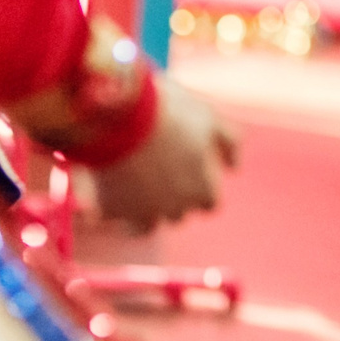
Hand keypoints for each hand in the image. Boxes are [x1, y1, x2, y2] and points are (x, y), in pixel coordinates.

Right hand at [87, 78, 236, 229]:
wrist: (118, 113)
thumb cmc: (169, 113)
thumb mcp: (208, 118)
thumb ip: (229, 143)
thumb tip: (234, 167)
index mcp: (202, 190)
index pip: (208, 204)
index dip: (200, 188)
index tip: (189, 172)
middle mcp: (175, 209)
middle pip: (177, 213)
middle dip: (171, 198)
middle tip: (157, 172)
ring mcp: (141, 212)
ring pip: (145, 227)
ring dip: (141, 212)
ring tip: (132, 191)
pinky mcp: (110, 209)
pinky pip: (111, 216)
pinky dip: (110, 206)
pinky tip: (105, 187)